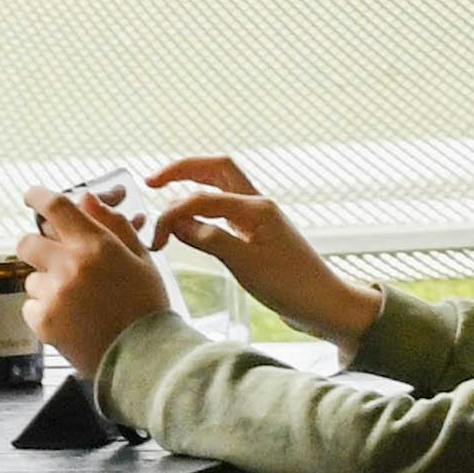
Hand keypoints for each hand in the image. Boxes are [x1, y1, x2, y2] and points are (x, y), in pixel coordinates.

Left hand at [21, 186, 174, 375]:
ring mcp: (53, 295)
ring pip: (31, 277)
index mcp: (96, 246)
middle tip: (54, 257)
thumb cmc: (146, 306)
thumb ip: (113, 226)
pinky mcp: (42, 321)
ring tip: (75, 299)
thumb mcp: (141, 259)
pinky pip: (30, 305)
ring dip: (46, 282)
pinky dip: (45, 308)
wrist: (142, 355)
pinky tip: (70, 316)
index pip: (57, 208)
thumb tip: (88, 200)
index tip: (32, 194)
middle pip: (27, 242)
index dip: (39, 196)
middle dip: (36, 246)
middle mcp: (69, 266)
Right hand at [130, 156, 383, 350]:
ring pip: (221, 186)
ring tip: (163, 193)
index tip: (156, 241)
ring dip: (192, 184)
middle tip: (151, 183)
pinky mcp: (255, 233)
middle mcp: (258, 205)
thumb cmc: (290, 285)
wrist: (322, 303)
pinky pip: (224, 208)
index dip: (173, 213)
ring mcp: (257, 218)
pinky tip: (188, 220)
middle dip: (183, 170)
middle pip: (217, 169)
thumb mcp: (246, 264)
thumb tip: (177, 222)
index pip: (203, 197)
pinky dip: (202, 207)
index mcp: (256, 208)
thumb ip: (210, 239)